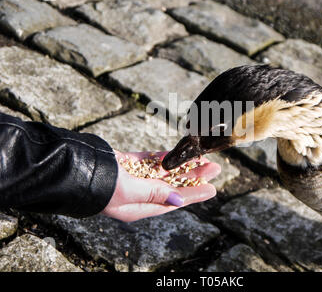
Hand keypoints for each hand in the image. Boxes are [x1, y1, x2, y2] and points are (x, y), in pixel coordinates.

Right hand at [102, 150, 220, 221]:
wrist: (70, 167)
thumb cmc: (97, 186)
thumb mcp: (127, 193)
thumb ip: (153, 195)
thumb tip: (178, 200)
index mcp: (138, 207)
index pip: (172, 202)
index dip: (193, 195)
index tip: (212, 188)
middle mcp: (137, 194)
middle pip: (172, 185)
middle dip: (193, 177)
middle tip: (214, 167)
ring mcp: (132, 177)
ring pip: (163, 171)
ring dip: (182, 164)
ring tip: (201, 157)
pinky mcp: (126, 162)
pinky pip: (150, 160)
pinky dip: (164, 156)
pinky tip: (178, 152)